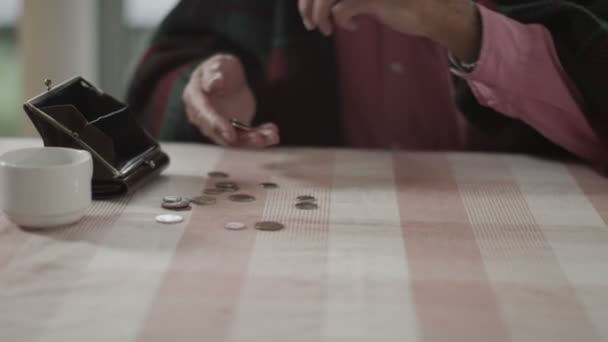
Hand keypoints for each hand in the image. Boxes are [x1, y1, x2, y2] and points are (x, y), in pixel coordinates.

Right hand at [183, 54, 279, 147]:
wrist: (228, 76)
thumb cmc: (219, 69)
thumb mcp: (218, 64)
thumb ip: (213, 74)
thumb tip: (214, 84)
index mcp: (195, 100)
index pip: (205, 116)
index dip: (218, 126)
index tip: (231, 136)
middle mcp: (204, 118)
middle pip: (221, 134)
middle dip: (241, 139)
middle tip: (259, 138)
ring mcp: (220, 126)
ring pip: (236, 139)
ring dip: (254, 139)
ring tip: (272, 135)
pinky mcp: (235, 130)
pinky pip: (247, 136)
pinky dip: (261, 136)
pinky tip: (273, 133)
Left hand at [298, 0, 480, 61]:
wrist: (436, 11)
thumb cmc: (402, 1)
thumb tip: (316, 2)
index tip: (306, 8)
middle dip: (306, 4)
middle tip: (309, 23)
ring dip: (318, 15)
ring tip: (325, 28)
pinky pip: (341, 10)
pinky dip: (341, 22)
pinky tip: (354, 27)